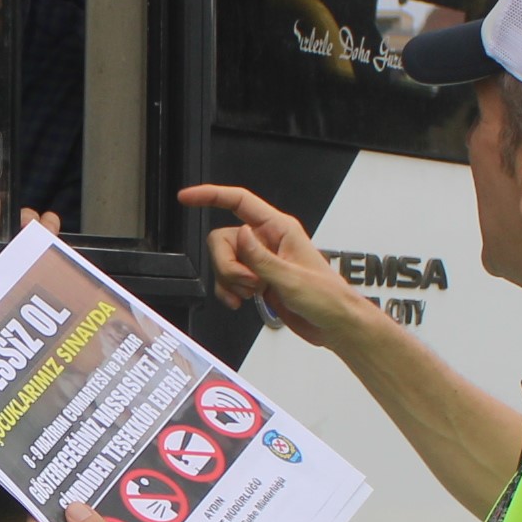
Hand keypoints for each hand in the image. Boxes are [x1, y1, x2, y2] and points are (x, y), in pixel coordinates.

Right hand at [178, 184, 375, 349]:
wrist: (335, 325)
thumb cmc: (327, 298)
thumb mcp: (290, 277)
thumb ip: (260, 256)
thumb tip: (239, 233)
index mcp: (279, 229)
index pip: (239, 202)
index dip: (211, 195)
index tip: (187, 198)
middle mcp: (267, 241)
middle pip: (223, 239)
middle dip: (227, 265)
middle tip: (249, 282)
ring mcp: (261, 261)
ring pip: (224, 261)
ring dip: (231, 281)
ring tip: (254, 293)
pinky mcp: (257, 280)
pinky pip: (228, 280)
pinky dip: (229, 292)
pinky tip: (242, 302)